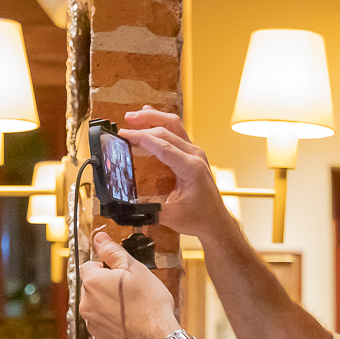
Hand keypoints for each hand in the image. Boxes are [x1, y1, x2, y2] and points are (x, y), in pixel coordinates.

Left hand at [80, 231, 180, 338]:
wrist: (158, 336)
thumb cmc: (150, 303)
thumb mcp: (135, 269)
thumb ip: (113, 251)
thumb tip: (99, 238)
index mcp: (92, 282)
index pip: (89, 265)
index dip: (105, 266)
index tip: (121, 272)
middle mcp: (86, 302)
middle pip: (91, 285)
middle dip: (106, 284)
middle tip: (130, 289)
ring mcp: (91, 321)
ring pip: (96, 303)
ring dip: (108, 302)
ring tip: (131, 305)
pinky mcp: (99, 335)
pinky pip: (101, 320)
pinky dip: (111, 318)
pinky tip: (128, 318)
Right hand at [120, 107, 239, 246]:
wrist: (216, 222)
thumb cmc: (200, 218)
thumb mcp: (170, 216)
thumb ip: (148, 210)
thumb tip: (126, 206)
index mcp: (191, 168)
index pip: (162, 145)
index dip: (141, 137)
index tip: (123, 134)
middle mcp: (195, 156)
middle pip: (168, 129)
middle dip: (145, 122)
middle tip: (126, 121)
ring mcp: (195, 153)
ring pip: (175, 125)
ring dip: (154, 118)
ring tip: (134, 116)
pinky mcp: (193, 155)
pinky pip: (177, 132)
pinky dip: (162, 124)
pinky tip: (150, 121)